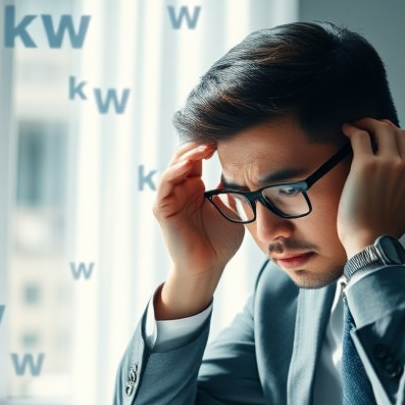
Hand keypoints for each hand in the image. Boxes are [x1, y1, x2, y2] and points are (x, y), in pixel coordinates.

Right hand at [153, 141, 244, 278]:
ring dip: (188, 154)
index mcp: (195, 187)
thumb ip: (232, 189)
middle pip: (183, 157)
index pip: (197, 158)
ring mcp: (170, 198)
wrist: (209, 267)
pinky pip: (165, 184)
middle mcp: (180, 189)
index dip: (208, 146)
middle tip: (215, 138)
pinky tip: (189, 165)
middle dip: (198, 145)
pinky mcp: (162, 209)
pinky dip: (175, 172)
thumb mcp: (232, 208)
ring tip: (204, 148)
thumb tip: (243, 167)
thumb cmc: (220, 242)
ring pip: (174, 167)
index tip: (225, 138)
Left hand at [338, 118, 404, 257]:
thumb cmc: (386, 231)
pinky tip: (346, 130)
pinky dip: (353, 129)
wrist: (372, 241)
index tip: (382, 135)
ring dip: (367, 123)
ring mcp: (387, 164)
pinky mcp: (365, 165)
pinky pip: (361, 137)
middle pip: (397, 132)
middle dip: (382, 125)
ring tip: (355, 125)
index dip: (394, 136)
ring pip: (381, 129)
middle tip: (368, 126)